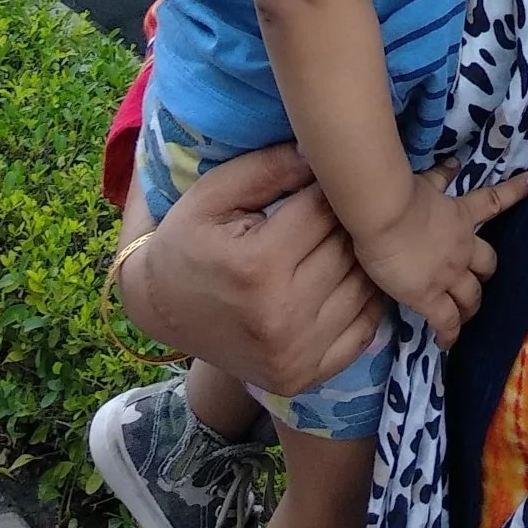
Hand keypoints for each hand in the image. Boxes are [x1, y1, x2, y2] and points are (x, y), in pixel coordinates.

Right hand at [118, 144, 386, 398]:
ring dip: (362, 258)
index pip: (326, 208)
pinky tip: (344, 276)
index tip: (327, 174)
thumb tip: (324, 149)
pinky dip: (364, 299)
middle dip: (349, 219)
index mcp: (258, 267)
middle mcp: (281, 318)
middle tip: (340, 203)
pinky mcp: (304, 378)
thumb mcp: (213, 192)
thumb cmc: (188, 240)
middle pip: (349, 247)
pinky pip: (364, 329)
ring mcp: (296, 356)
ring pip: (365, 287)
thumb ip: (269, 166)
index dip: (331, 184)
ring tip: (343, 236)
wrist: (161, 310)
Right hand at [355, 170, 527, 346]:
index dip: (516, 191)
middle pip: (487, 264)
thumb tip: (454, 164)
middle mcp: (463, 248)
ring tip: (467, 315)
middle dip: (486, 274)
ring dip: (471, 306)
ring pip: (472, 297)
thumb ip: (440, 178)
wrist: (387, 216)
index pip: (495, 201)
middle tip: (480, 281)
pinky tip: (446, 342)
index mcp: (461, 216)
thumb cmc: (402, 196)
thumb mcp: (425, 182)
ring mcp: (450, 276)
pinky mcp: (431, 298)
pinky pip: (446, 321)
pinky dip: (449, 334)